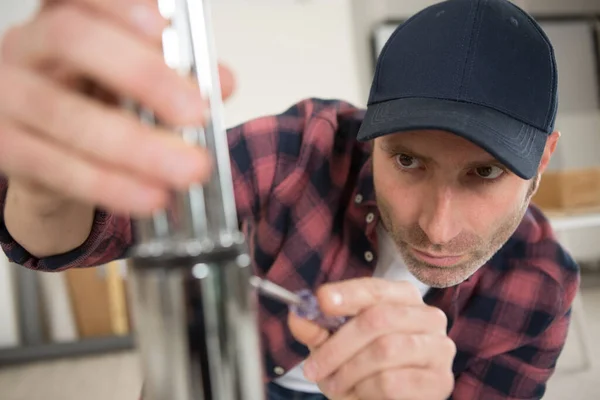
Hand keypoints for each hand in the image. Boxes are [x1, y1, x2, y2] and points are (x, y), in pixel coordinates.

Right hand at [0, 0, 234, 214]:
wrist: (45, 155)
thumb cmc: (92, 104)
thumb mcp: (132, 84)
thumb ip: (178, 77)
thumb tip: (222, 82)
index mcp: (62, 20)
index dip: (118, 7)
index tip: (162, 26)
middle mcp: (27, 47)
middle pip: (73, 40)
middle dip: (142, 74)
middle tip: (196, 111)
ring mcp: (8, 96)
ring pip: (64, 114)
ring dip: (135, 145)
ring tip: (188, 168)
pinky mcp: (3, 147)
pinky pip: (54, 166)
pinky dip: (109, 184)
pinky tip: (151, 196)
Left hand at [289, 278, 455, 399]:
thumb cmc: (362, 368)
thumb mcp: (334, 346)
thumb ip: (317, 329)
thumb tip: (297, 315)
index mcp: (403, 297)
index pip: (375, 289)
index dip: (347, 293)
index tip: (320, 301)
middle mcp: (428, 317)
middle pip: (378, 319)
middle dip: (338, 345)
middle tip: (312, 367)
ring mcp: (438, 348)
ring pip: (385, 350)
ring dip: (350, 371)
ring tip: (335, 384)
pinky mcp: (440, 381)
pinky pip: (393, 381)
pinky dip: (367, 390)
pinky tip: (360, 393)